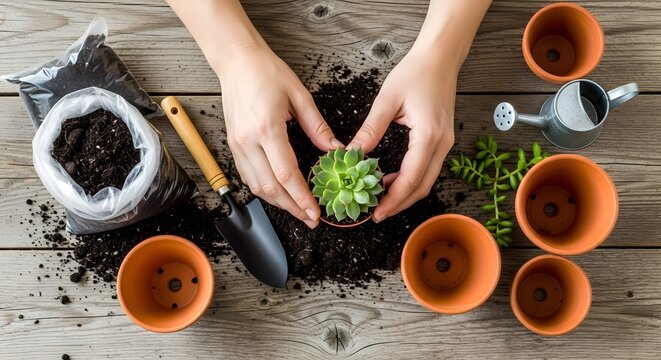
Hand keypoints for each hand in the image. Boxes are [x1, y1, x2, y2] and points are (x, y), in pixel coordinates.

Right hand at [216, 45, 342, 227]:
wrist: (237, 61)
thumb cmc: (267, 72)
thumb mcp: (300, 96)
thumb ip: (318, 127)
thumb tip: (336, 150)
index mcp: (267, 128)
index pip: (286, 174)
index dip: (301, 198)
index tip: (315, 213)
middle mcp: (248, 141)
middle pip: (270, 188)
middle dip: (292, 208)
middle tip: (311, 219)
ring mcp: (237, 145)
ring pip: (256, 187)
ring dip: (278, 203)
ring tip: (298, 210)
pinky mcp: (233, 146)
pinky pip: (248, 177)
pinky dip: (265, 190)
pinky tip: (279, 193)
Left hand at [347, 48, 457, 221]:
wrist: (440, 58)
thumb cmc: (415, 73)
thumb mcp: (387, 100)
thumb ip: (370, 130)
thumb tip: (352, 153)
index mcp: (429, 135)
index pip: (411, 178)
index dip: (393, 199)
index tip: (376, 212)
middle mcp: (442, 144)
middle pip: (422, 186)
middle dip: (400, 204)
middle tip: (376, 213)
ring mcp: (446, 143)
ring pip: (427, 180)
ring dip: (405, 194)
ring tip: (381, 200)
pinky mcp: (442, 140)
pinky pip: (428, 168)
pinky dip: (411, 180)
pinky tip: (392, 180)